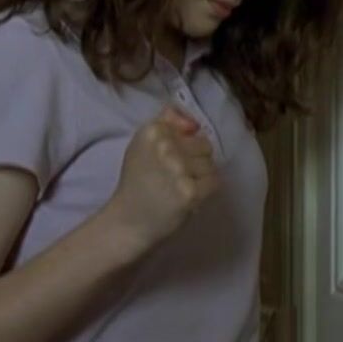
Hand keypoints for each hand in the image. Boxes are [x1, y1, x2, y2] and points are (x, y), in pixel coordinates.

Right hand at [104, 105, 218, 257]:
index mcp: (152, 130)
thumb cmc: (138, 181)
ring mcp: (178, 168)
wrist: (129, 220)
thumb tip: (193, 121)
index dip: (186, 144)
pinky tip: (187, 197)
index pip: (191, 128)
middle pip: (204, 145)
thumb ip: (166, 123)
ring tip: (179, 187)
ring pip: (210, 164)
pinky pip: (214, 181)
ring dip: (200, 177)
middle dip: (195, 161)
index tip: (169, 158)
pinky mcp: (190, 191)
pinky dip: (204, 191)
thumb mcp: (143, 144)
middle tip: (174, 177)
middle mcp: (165, 145)